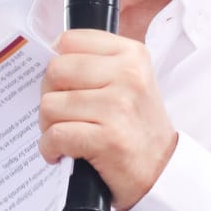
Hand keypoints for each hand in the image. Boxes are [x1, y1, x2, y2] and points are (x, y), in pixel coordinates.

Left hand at [38, 29, 176, 210]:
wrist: (162, 169)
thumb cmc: (136, 125)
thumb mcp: (130, 81)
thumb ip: (95, 63)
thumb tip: (49, 56)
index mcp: (132, 54)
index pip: (69, 41)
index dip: (59, 64)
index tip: (65, 83)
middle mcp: (128, 75)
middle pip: (55, 71)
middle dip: (49, 95)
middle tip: (63, 113)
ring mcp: (118, 106)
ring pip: (50, 105)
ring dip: (49, 126)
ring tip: (66, 134)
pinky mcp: (108, 139)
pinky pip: (55, 135)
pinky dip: (50, 148)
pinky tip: (61, 152)